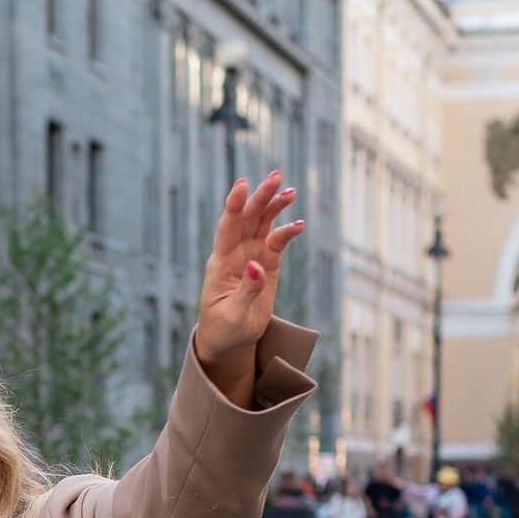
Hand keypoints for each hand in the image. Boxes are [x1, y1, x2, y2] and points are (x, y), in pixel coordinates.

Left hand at [192, 171, 307, 402]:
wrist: (228, 341)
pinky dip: (287, 232)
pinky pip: (277, 242)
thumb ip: (246, 292)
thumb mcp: (232, 316)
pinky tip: (299, 224)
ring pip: (262, 224)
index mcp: (220, 264)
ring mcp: (251, 257)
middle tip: (276, 176)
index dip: (234, 206)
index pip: (227, 228)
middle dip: (260, 196)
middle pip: (247, 218)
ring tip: (290, 191)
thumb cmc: (223, 330)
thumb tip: (257, 267)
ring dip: (274, 206)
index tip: (242, 184)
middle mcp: (235, 254)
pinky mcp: (266, 265)